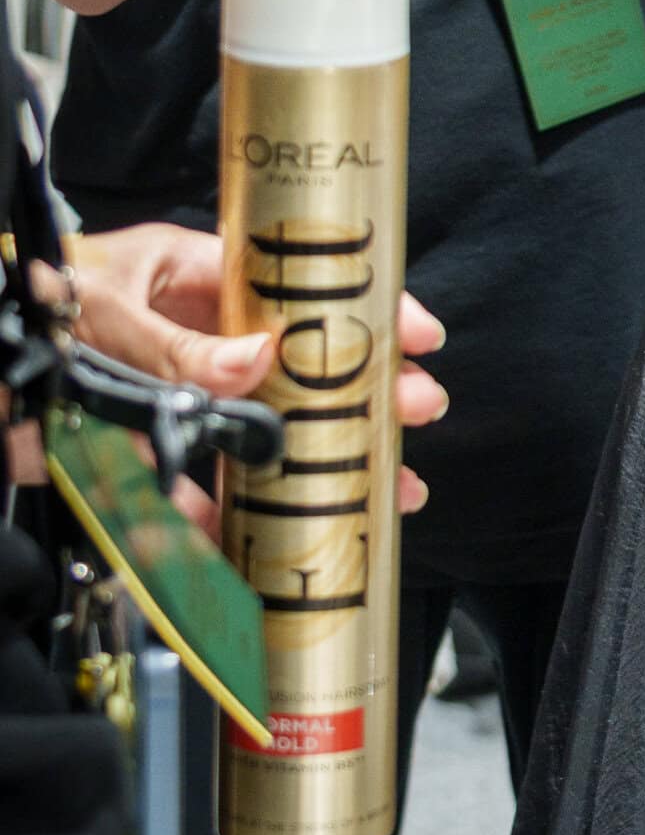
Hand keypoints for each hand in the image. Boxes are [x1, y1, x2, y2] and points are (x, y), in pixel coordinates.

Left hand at [31, 225, 447, 517]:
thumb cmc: (26, 302)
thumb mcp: (100, 306)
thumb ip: (173, 341)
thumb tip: (256, 361)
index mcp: (194, 279)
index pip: (299, 287)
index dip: (363, 309)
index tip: (416, 336)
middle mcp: (197, 340)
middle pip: (300, 371)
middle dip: (364, 394)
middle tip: (415, 414)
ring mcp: (174, 402)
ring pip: (264, 440)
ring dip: (323, 470)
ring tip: (384, 493)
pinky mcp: (140, 461)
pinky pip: (196, 500)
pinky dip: (229, 532)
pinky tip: (272, 555)